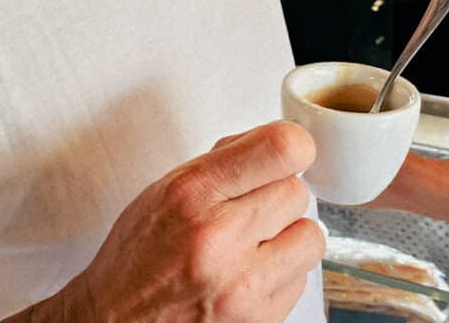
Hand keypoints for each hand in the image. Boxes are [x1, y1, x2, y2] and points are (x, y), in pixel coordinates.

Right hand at [3, 121, 323, 322]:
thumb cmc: (137, 258)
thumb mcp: (165, 190)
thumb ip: (222, 161)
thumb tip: (272, 143)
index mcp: (192, 194)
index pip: (281, 149)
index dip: (293, 146)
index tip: (288, 152)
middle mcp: (219, 239)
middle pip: (298, 191)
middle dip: (278, 194)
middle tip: (252, 207)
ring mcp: (241, 288)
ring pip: (311, 237)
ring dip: (289, 236)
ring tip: (255, 243)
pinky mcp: (258, 322)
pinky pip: (300, 281)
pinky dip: (281, 275)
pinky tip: (248, 274)